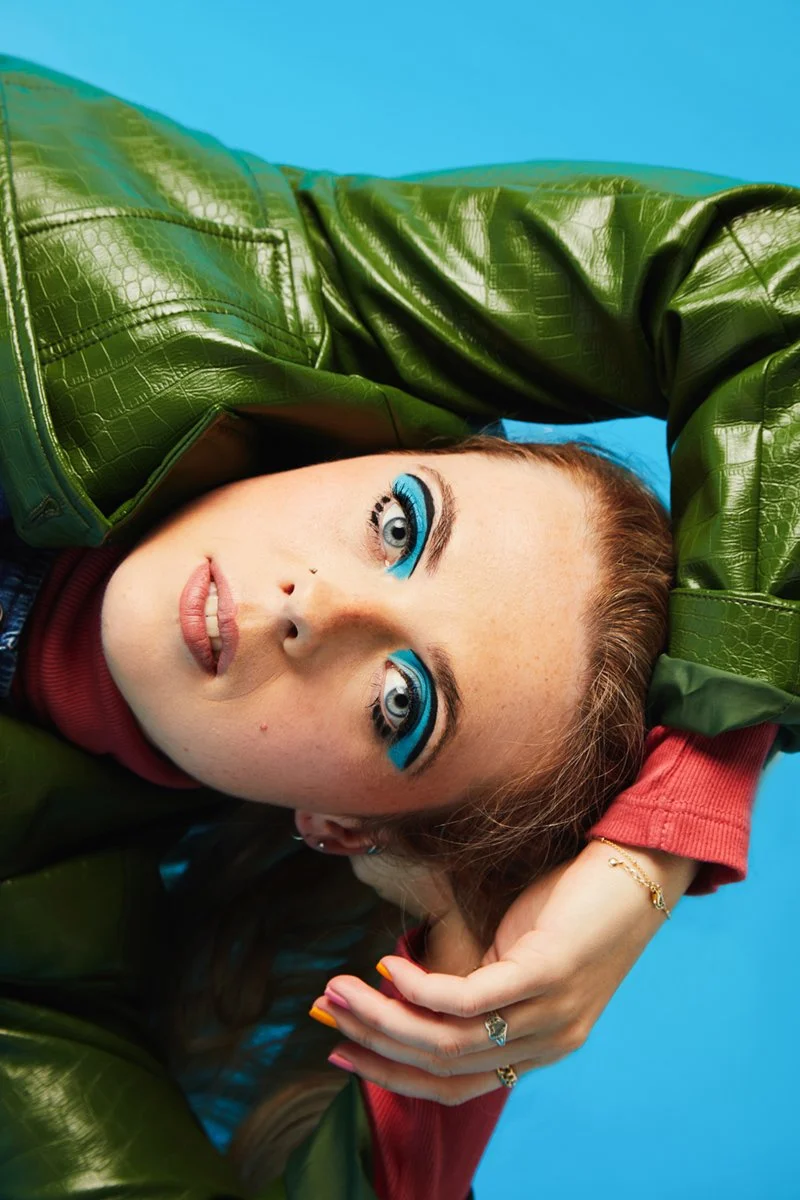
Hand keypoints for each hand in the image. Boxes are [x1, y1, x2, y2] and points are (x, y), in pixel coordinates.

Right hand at [316, 840, 697, 1102]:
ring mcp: (550, 1013)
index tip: (345, 1050)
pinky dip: (419, 988)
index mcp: (540, 1047)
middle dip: (375, 1044)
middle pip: (443, 1068)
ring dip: (383, 1017)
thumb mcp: (516, 956)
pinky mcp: (548, 974)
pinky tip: (390, 965)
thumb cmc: (573, 906)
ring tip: (341, 989)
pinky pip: (468, 999)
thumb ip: (474, 985)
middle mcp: (547, 1043)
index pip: (455, 1085)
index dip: (393, 1075)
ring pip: (448, 1040)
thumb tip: (402, 988)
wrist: (637, 868)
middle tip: (327, 1014)